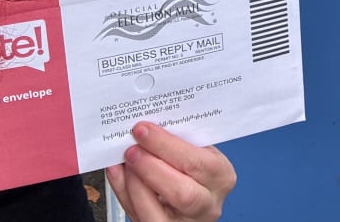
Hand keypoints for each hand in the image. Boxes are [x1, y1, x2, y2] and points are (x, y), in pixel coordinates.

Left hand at [105, 122, 235, 221]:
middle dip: (151, 167)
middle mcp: (207, 205)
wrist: (191, 197)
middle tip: (132, 149)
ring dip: (134, 182)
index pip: (197, 162)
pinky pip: (139, 216)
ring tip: (124, 161)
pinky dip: (124, 193)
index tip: (143, 130)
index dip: (166, 146)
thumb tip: (149, 126)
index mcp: (221, 177)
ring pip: (156, 212)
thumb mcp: (200, 152)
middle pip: (181, 192)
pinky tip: (119, 174)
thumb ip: (180, 142)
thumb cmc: (196, 169)